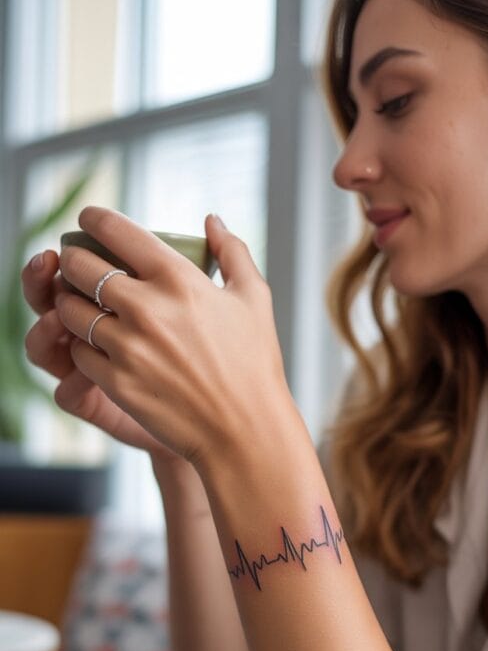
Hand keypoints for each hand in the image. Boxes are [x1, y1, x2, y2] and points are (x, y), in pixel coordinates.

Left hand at [54, 208, 292, 476]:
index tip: (87, 221)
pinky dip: (82, 347)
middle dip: (73, 261)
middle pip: (79, 267)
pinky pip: (78, 353)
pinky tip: (97, 346)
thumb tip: (211, 220)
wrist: (245, 431)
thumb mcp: (254, 299)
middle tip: (77, 265)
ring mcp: (128, 347)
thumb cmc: (254, 364)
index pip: (116, 232)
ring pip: (71, 311)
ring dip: (70, 304)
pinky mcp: (116, 383)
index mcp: (178, 279)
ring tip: (82, 306)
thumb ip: (232, 251)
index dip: (93, 220)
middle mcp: (147, 308)